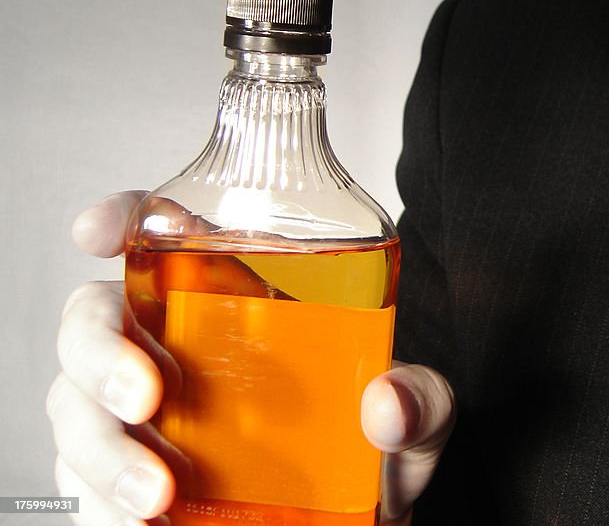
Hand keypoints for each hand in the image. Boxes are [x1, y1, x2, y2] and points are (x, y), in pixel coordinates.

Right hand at [47, 191, 454, 524]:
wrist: (356, 523)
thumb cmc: (372, 454)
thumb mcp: (418, 418)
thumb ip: (423, 403)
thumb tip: (388, 404)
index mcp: (237, 303)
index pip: (163, 238)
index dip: (123, 221)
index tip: (101, 235)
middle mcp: (178, 346)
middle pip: (95, 317)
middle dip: (99, 349)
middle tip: (146, 396)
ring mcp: (145, 414)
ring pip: (76, 404)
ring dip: (102, 447)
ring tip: (156, 493)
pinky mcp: (129, 479)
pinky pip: (85, 481)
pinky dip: (101, 499)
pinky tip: (142, 520)